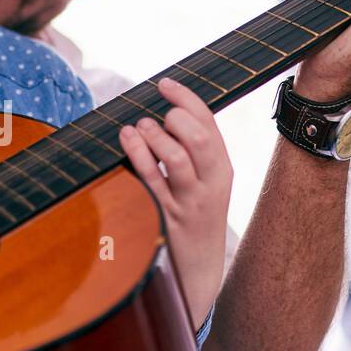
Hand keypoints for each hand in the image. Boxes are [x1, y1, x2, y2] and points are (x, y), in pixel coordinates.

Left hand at [118, 77, 232, 328]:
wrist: (200, 267)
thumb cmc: (197, 214)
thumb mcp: (207, 181)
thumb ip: (194, 149)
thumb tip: (168, 110)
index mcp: (222, 168)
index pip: (210, 124)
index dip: (186, 99)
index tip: (164, 84)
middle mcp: (210, 183)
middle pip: (198, 138)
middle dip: (175, 116)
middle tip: (157, 115)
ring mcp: (189, 202)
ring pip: (176, 158)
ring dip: (154, 136)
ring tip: (139, 127)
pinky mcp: (167, 216)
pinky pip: (151, 181)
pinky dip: (138, 155)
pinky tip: (127, 140)